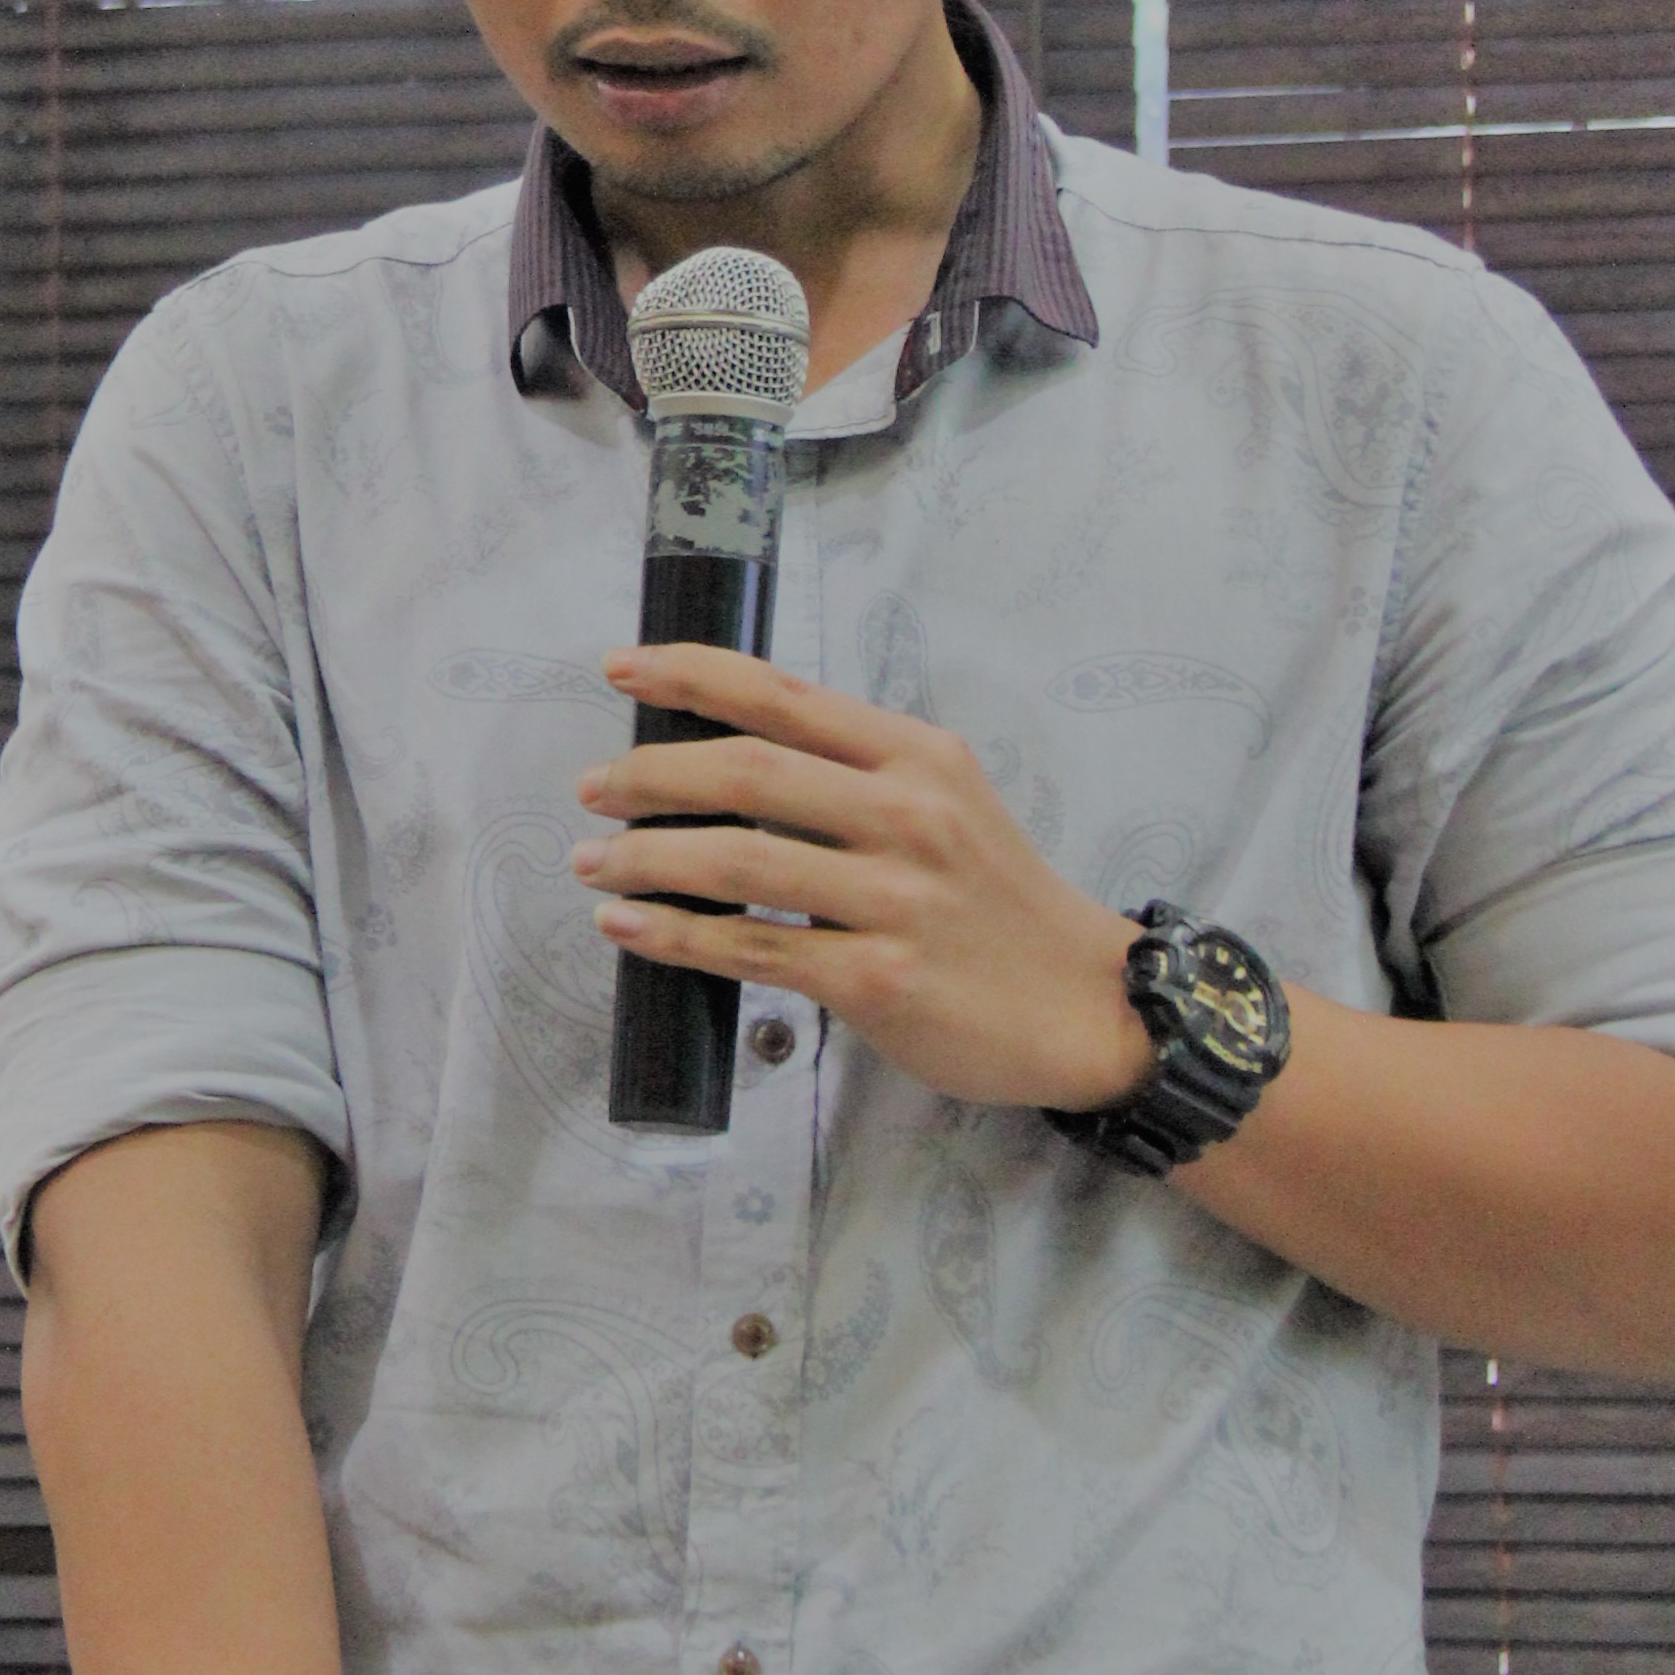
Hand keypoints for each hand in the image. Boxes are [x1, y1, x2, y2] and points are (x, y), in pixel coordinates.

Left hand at [573, 644, 1151, 1111]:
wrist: (1084, 1005)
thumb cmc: (998, 904)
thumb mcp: (949, 804)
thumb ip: (858, 776)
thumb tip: (731, 763)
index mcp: (917, 756)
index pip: (783, 695)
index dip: (690, 674)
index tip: (620, 670)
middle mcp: (908, 815)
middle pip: (745, 772)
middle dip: (648, 775)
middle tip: (590, 789)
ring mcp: (896, 899)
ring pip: (736, 862)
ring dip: (644, 858)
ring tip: (592, 863)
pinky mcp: (879, 980)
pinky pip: (751, 951)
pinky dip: (675, 936)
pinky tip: (629, 927)